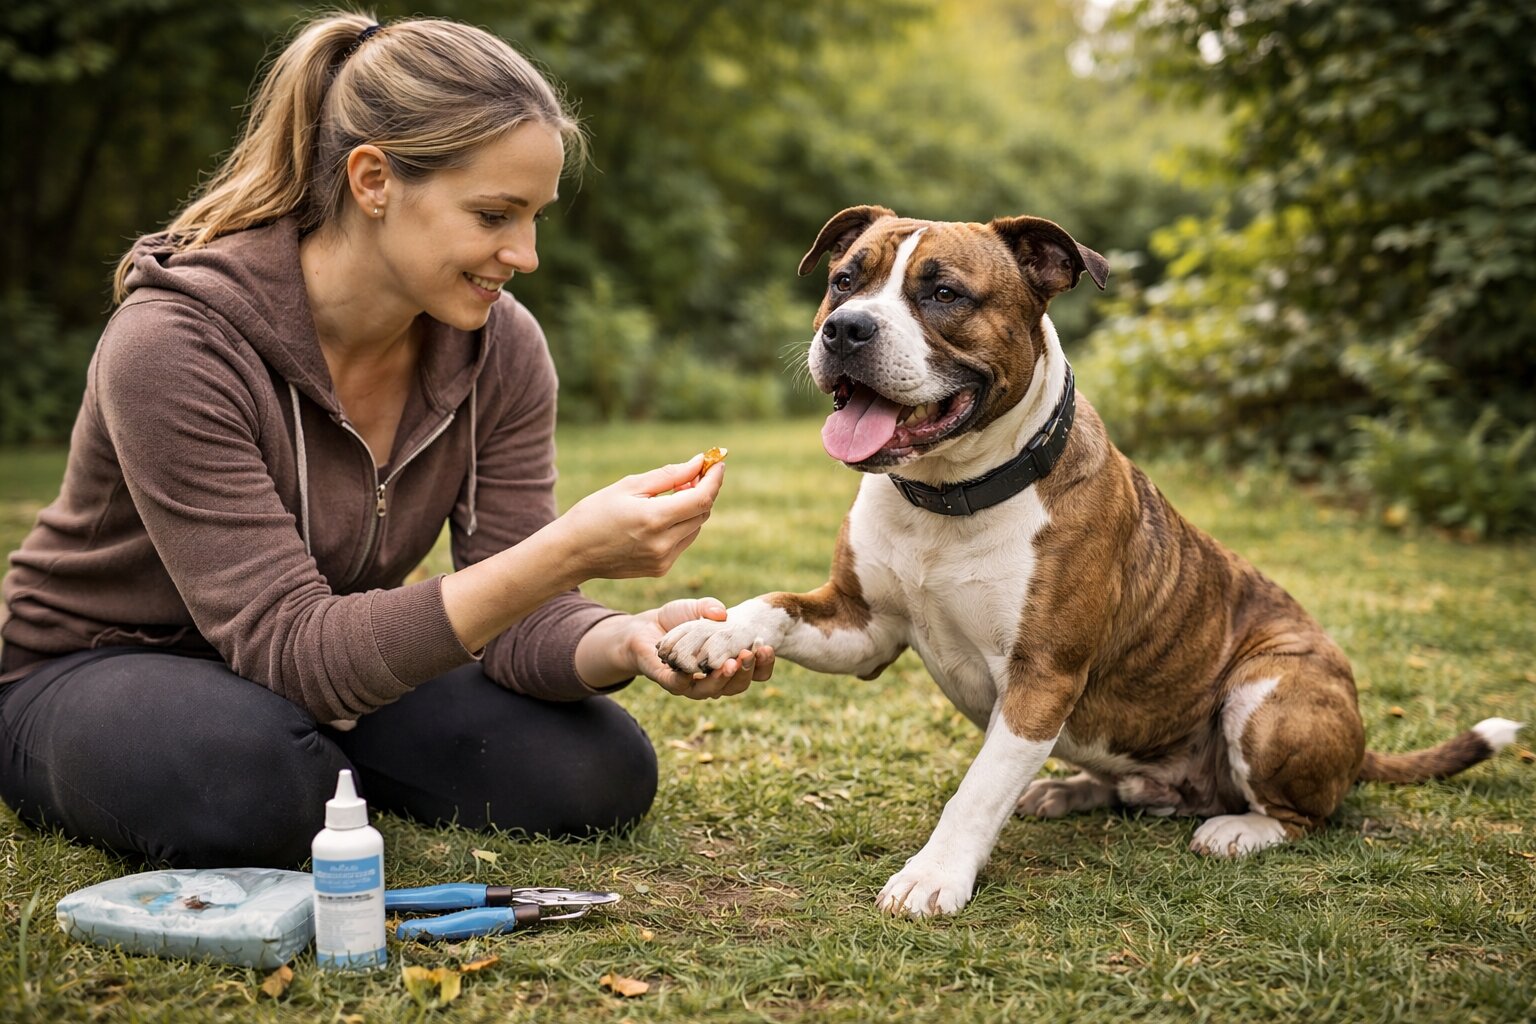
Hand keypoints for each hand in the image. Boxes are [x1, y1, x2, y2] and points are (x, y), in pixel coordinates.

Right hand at [556, 454, 723, 581]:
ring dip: (693, 508)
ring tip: (673, 493)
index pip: (701, 499)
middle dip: (704, 490)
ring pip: (696, 527)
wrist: (572, 553)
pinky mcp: (661, 569)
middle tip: (694, 472)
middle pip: (703, 512)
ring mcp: (663, 560)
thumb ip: (669, 475)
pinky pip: (683, 541)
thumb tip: (698, 463)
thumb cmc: (595, 513)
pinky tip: (663, 515)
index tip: (717, 462)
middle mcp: (663, 544)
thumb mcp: (629, 486)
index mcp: (653, 519)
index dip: (714, 479)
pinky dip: (682, 525)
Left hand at [629, 598, 775, 698]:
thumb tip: (721, 613)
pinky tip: (694, 668)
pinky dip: (687, 678)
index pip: (753, 671)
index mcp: (727, 663)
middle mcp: (713, 678)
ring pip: (713, 691)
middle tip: (750, 654)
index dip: (763, 663)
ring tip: (730, 663)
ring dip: (723, 678)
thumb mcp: (698, 608)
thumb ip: (710, 607)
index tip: (767, 646)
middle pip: (737, 685)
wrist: (645, 627)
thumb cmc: (678, 619)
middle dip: (746, 671)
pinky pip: (680, 685)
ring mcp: (692, 684)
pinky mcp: (669, 682)